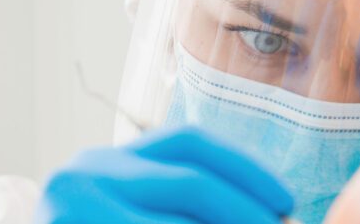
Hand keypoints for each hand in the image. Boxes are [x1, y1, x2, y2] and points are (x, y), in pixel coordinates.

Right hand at [38, 126, 293, 223]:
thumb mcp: (136, 210)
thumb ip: (189, 205)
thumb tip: (273, 216)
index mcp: (108, 159)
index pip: (189, 142)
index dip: (247, 169)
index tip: (287, 201)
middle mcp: (84, 174)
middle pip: (189, 180)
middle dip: (246, 211)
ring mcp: (72, 211)